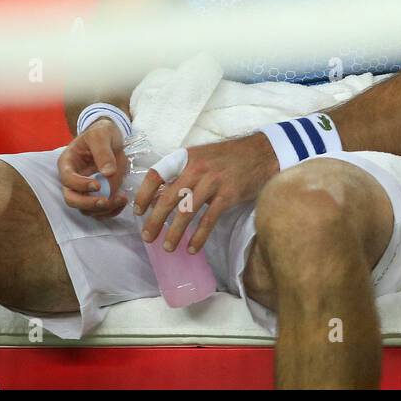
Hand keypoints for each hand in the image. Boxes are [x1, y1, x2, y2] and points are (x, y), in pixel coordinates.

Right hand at [57, 118, 127, 217]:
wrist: (111, 136)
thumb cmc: (101, 132)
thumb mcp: (101, 135)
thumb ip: (103, 152)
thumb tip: (107, 173)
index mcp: (68, 164)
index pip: (67, 180)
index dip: (80, 185)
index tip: (98, 185)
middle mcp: (73, 180)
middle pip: (72, 199)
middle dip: (88, 204)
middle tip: (105, 201)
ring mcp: (84, 190)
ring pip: (86, 209)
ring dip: (102, 209)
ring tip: (121, 199)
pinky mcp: (97, 195)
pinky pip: (100, 210)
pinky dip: (111, 211)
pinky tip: (122, 202)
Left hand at [134, 133, 275, 254]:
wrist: (262, 152)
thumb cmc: (229, 157)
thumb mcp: (202, 156)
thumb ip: (183, 172)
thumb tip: (161, 196)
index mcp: (186, 158)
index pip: (156, 175)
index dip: (144, 194)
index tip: (138, 210)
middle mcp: (197, 169)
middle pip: (168, 198)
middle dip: (155, 220)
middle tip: (147, 237)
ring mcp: (213, 182)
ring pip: (186, 212)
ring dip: (174, 233)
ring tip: (168, 247)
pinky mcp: (228, 195)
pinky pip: (208, 220)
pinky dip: (199, 237)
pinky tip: (192, 248)